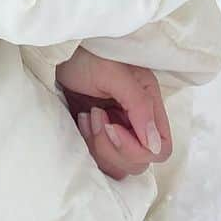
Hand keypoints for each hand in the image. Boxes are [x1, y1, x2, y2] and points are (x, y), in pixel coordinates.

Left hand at [54, 49, 172, 180]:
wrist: (59, 54)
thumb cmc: (86, 56)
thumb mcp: (113, 73)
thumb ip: (139, 105)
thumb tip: (155, 144)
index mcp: (149, 102)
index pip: (161, 147)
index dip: (138, 148)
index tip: (112, 127)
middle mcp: (137, 120)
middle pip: (139, 162)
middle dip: (113, 147)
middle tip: (95, 116)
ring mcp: (118, 130)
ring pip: (119, 166)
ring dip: (99, 147)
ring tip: (87, 117)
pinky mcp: (99, 137)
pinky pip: (100, 161)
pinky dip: (89, 147)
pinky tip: (81, 120)